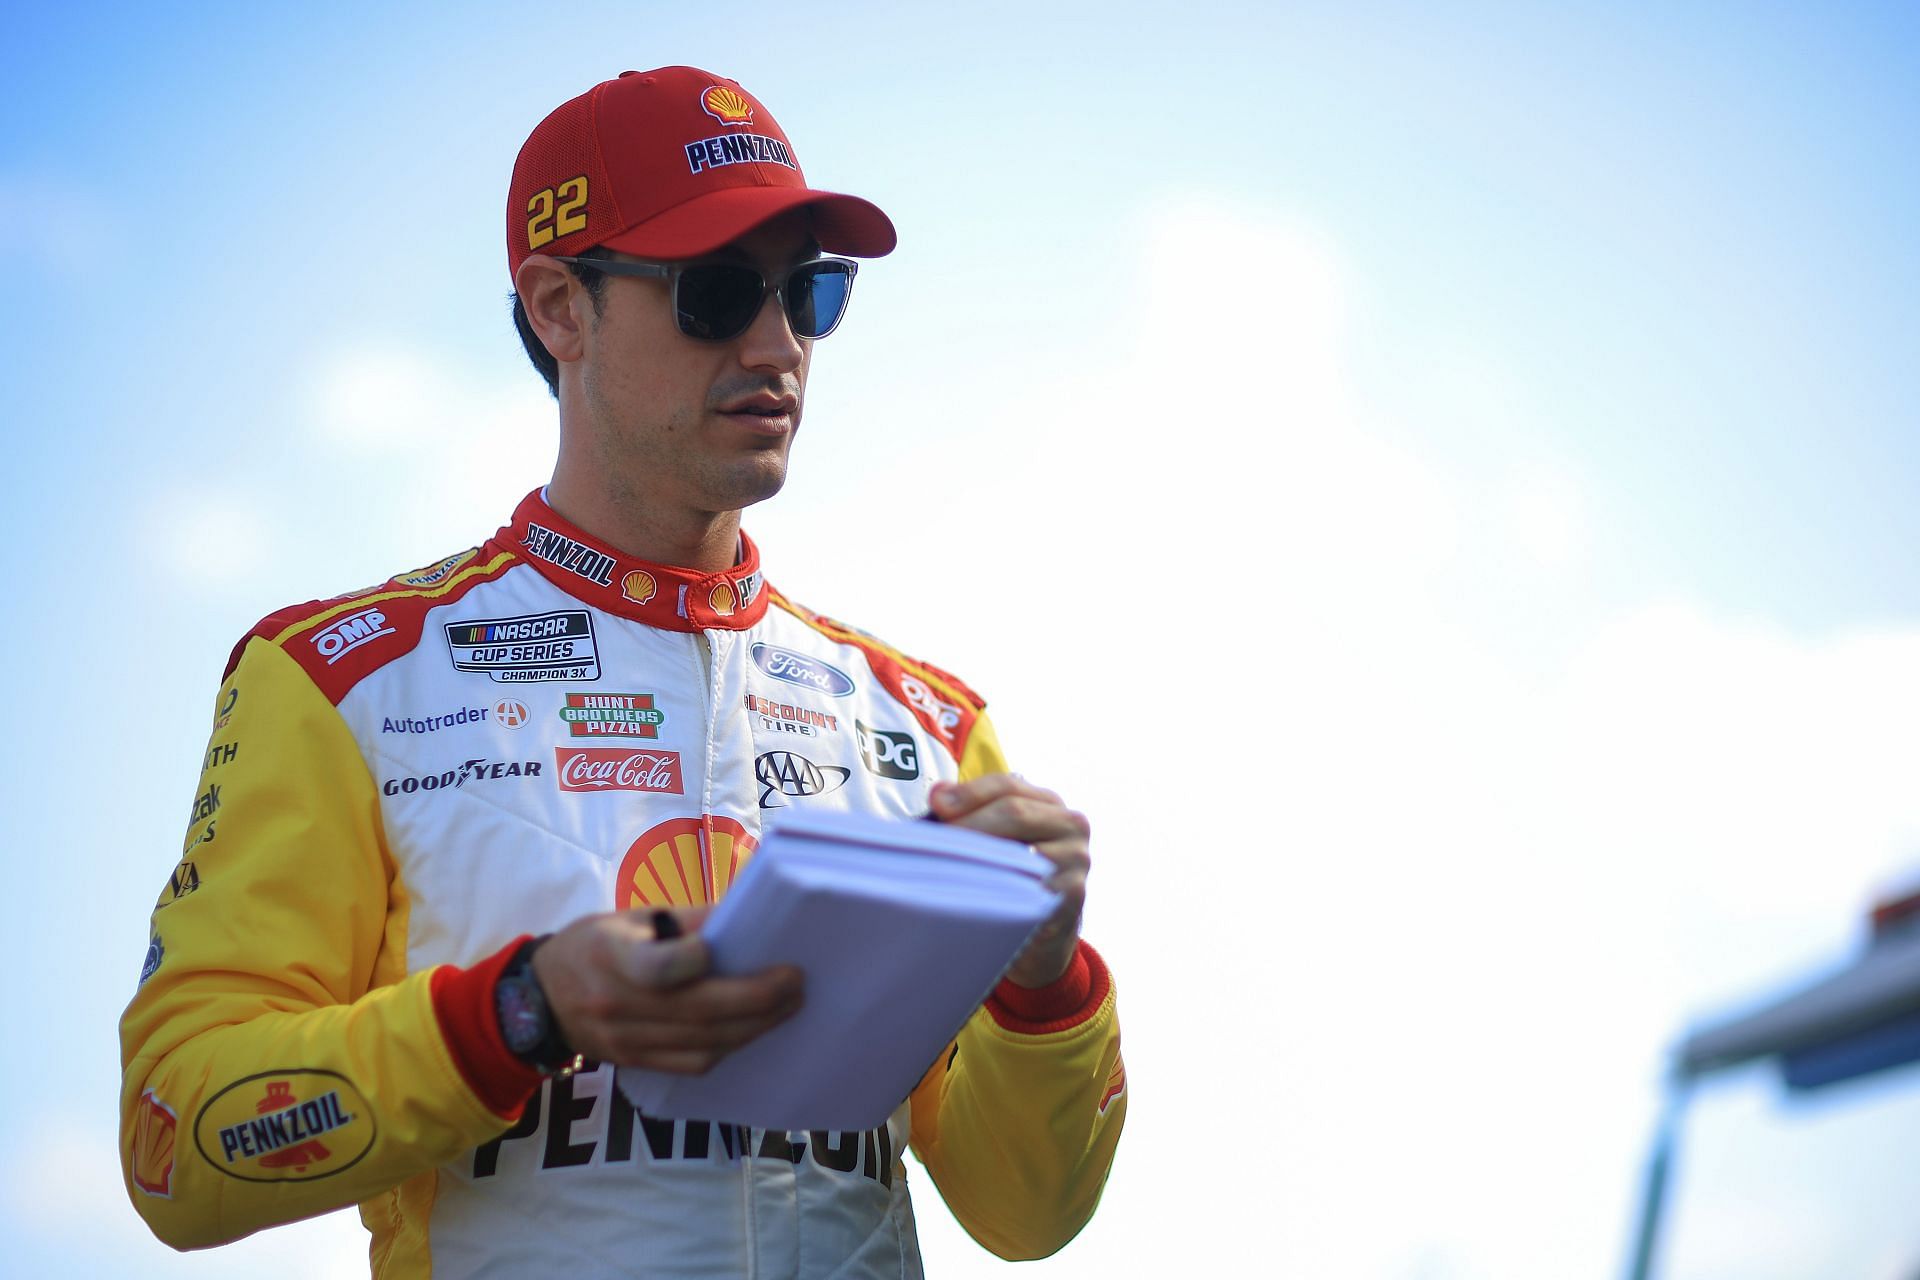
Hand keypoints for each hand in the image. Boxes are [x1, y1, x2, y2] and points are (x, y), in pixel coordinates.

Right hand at [531, 906, 803, 1073]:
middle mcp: (619, 1004)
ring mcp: (627, 1041)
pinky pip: (693, 1064)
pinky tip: (754, 1028)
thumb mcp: (628, 917)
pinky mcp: (636, 1064)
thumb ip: (685, 920)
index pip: (658, 968)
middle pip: (698, 1012)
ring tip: (788, 1005)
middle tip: (795, 982)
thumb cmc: (592, 946)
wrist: (538, 1000)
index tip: (729, 945)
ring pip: (704, 1043)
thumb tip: (746, 917)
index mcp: (612, 956)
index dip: (697, 960)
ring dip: (754, 1027)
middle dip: (757, 999)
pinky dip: (729, 1046)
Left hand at [931, 775, 1089, 987]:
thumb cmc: (1015, 873)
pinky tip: (975, 894)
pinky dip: (999, 890)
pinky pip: (1030, 887)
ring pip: (1021, 850)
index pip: (1007, 785)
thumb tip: (939, 794)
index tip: (936, 805)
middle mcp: (1071, 825)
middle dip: (970, 824)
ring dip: (980, 859)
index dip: (969, 793)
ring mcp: (1076, 859)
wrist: (1046, 928)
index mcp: (1050, 802)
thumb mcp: (998, 835)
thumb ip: (971, 809)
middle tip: (935, 842)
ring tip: (948, 868)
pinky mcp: (1072, 893)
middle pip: (1014, 812)